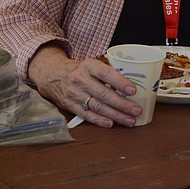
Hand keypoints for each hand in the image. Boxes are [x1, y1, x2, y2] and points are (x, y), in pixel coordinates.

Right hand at [27, 44, 142, 127]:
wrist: (52, 74)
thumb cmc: (80, 70)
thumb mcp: (92, 64)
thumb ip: (108, 73)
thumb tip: (130, 86)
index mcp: (89, 66)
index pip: (106, 74)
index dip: (120, 83)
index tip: (133, 91)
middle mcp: (80, 80)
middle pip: (104, 94)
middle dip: (123, 104)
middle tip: (137, 110)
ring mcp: (74, 94)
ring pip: (97, 107)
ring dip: (116, 115)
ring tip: (130, 120)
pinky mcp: (70, 106)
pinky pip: (87, 115)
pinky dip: (100, 120)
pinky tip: (111, 123)